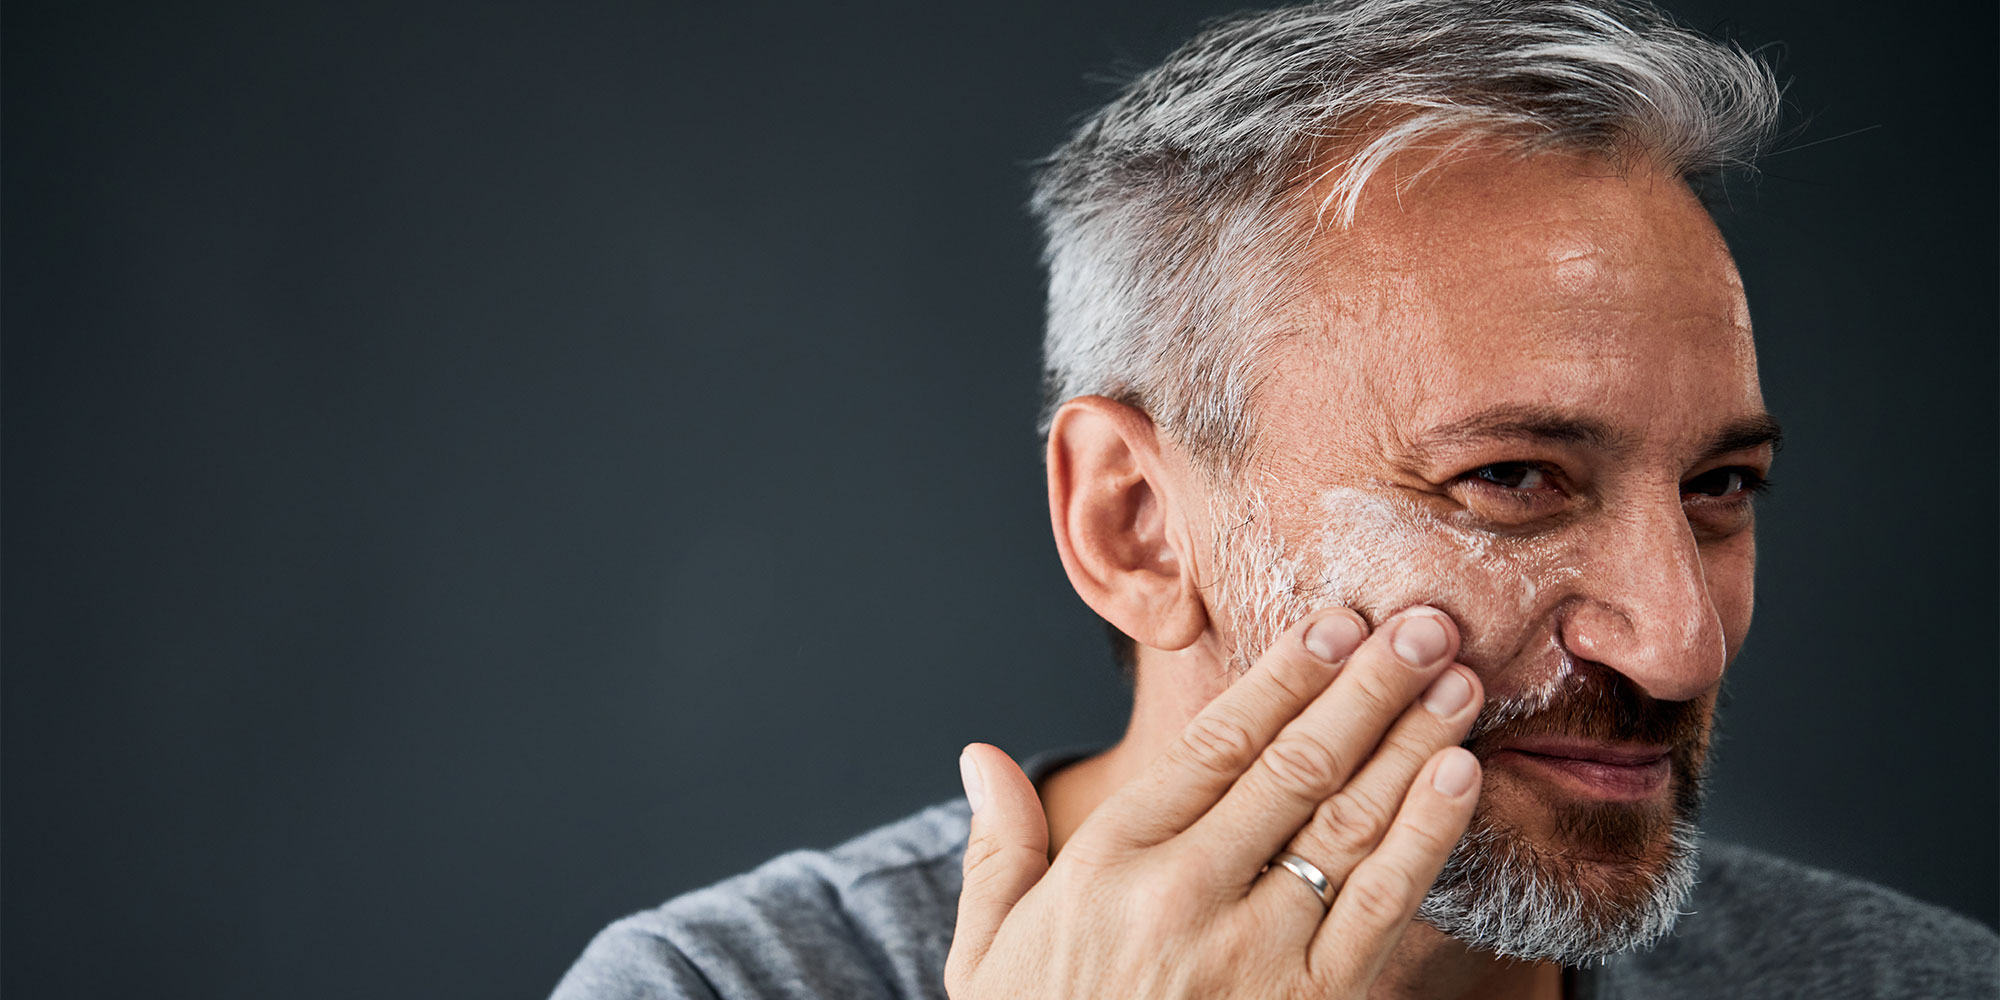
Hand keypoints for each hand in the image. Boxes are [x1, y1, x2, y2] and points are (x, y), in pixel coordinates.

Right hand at [946, 607, 1484, 997]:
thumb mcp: (988, 952)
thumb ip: (998, 848)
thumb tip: (981, 756)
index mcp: (1109, 864)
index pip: (1214, 745)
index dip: (1284, 676)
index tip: (1333, 623)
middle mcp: (1184, 896)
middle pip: (1294, 766)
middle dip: (1367, 687)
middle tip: (1424, 625)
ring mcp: (1253, 956)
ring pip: (1346, 824)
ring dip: (1410, 742)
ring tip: (1456, 679)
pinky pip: (1380, 909)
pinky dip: (1424, 837)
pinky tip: (1458, 778)